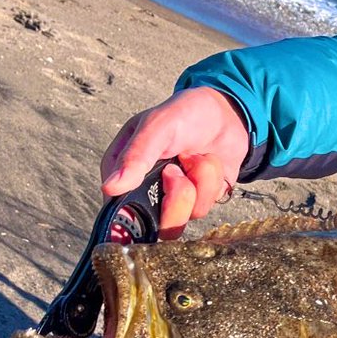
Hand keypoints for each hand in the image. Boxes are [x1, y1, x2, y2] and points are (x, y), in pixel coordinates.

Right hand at [100, 87, 250, 238]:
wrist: (225, 112)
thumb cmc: (183, 114)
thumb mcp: (157, 126)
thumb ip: (136, 157)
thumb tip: (110, 188)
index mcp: (123, 171)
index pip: (118, 212)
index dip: (130, 221)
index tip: (146, 213)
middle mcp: (146, 190)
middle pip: (156, 224)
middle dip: (176, 195)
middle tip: (176, 168)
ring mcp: (174, 198)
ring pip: (183, 218)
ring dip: (198, 183)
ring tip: (195, 158)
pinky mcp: (199, 201)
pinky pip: (204, 208)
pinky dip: (212, 184)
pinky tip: (208, 163)